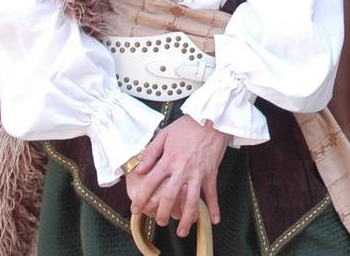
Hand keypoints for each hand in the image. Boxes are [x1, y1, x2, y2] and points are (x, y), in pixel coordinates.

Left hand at [126, 116, 229, 237]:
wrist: (212, 118)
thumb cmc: (188, 126)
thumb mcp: (165, 134)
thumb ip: (151, 153)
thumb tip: (139, 170)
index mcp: (169, 160)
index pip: (150, 183)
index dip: (141, 198)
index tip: (135, 208)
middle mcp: (182, 169)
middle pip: (169, 197)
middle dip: (162, 213)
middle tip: (159, 222)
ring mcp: (198, 173)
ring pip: (191, 201)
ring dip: (186, 219)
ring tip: (182, 231)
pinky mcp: (211, 173)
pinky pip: (212, 194)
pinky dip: (214, 208)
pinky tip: (213, 221)